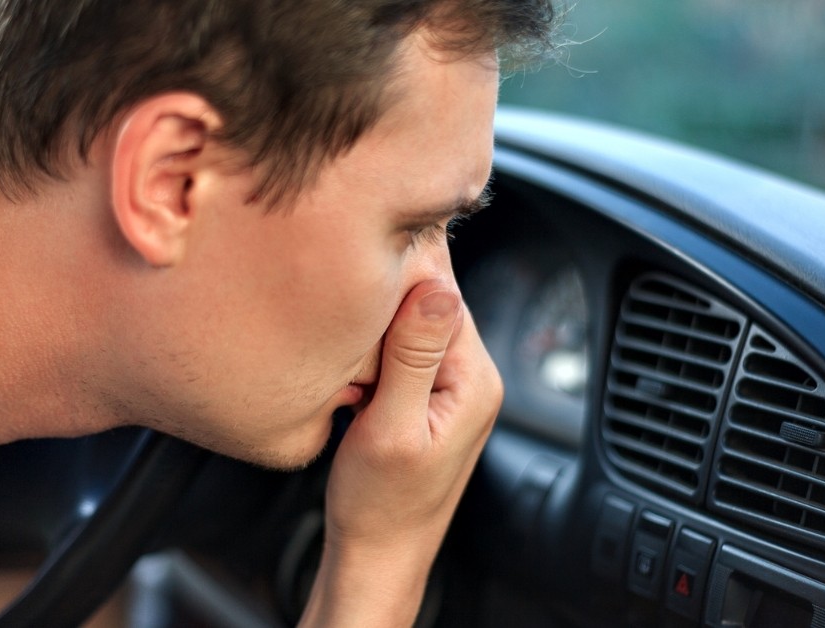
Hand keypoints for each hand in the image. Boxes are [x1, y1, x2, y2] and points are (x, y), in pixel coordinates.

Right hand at [299, 280, 502, 626]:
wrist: (378, 555)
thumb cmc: (380, 506)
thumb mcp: (391, 427)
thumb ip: (414, 356)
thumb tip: (438, 286)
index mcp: (475, 378)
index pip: (444, 292)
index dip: (399, 277)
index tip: (359, 269)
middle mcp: (474, 376)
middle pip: (430, 302)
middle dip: (384, 308)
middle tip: (350, 340)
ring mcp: (453, 387)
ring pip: (412, 324)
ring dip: (376, 334)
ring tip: (353, 370)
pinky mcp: (429, 397)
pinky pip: (403, 351)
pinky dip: (374, 356)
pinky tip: (356, 381)